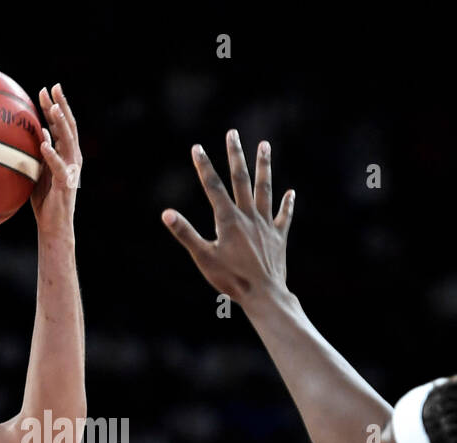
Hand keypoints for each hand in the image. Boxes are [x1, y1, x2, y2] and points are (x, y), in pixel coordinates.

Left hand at [30, 83, 81, 233]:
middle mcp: (72, 158)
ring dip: (61, 124)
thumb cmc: (45, 200)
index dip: (55, 106)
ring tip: (53, 108)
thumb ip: (38, 153)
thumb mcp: (38, 171)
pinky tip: (44, 143)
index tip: (45, 89)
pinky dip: (52, 154)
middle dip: (61, 105)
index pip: (62, 125)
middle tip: (53, 87)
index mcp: (66, 153)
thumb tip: (37, 134)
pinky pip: (58, 167)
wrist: (53, 225)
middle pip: (69, 127)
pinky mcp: (66, 184)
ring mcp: (71, 170)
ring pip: (68, 142)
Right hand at [162, 131, 294, 307]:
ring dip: (264, 166)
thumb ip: (185, 234)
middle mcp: (249, 216)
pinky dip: (287, 204)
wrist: (264, 295)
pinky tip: (290, 192)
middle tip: (232, 134)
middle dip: (235, 155)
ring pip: (264, 189)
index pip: (213, 187)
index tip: (197, 148)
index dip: (204, 166)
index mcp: (228, 220)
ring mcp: (266, 225)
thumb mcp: (203, 258)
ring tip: (264, 145)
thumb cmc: (231, 280)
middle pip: (241, 179)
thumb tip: (166, 214)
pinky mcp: (279, 237)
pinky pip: (284, 216)